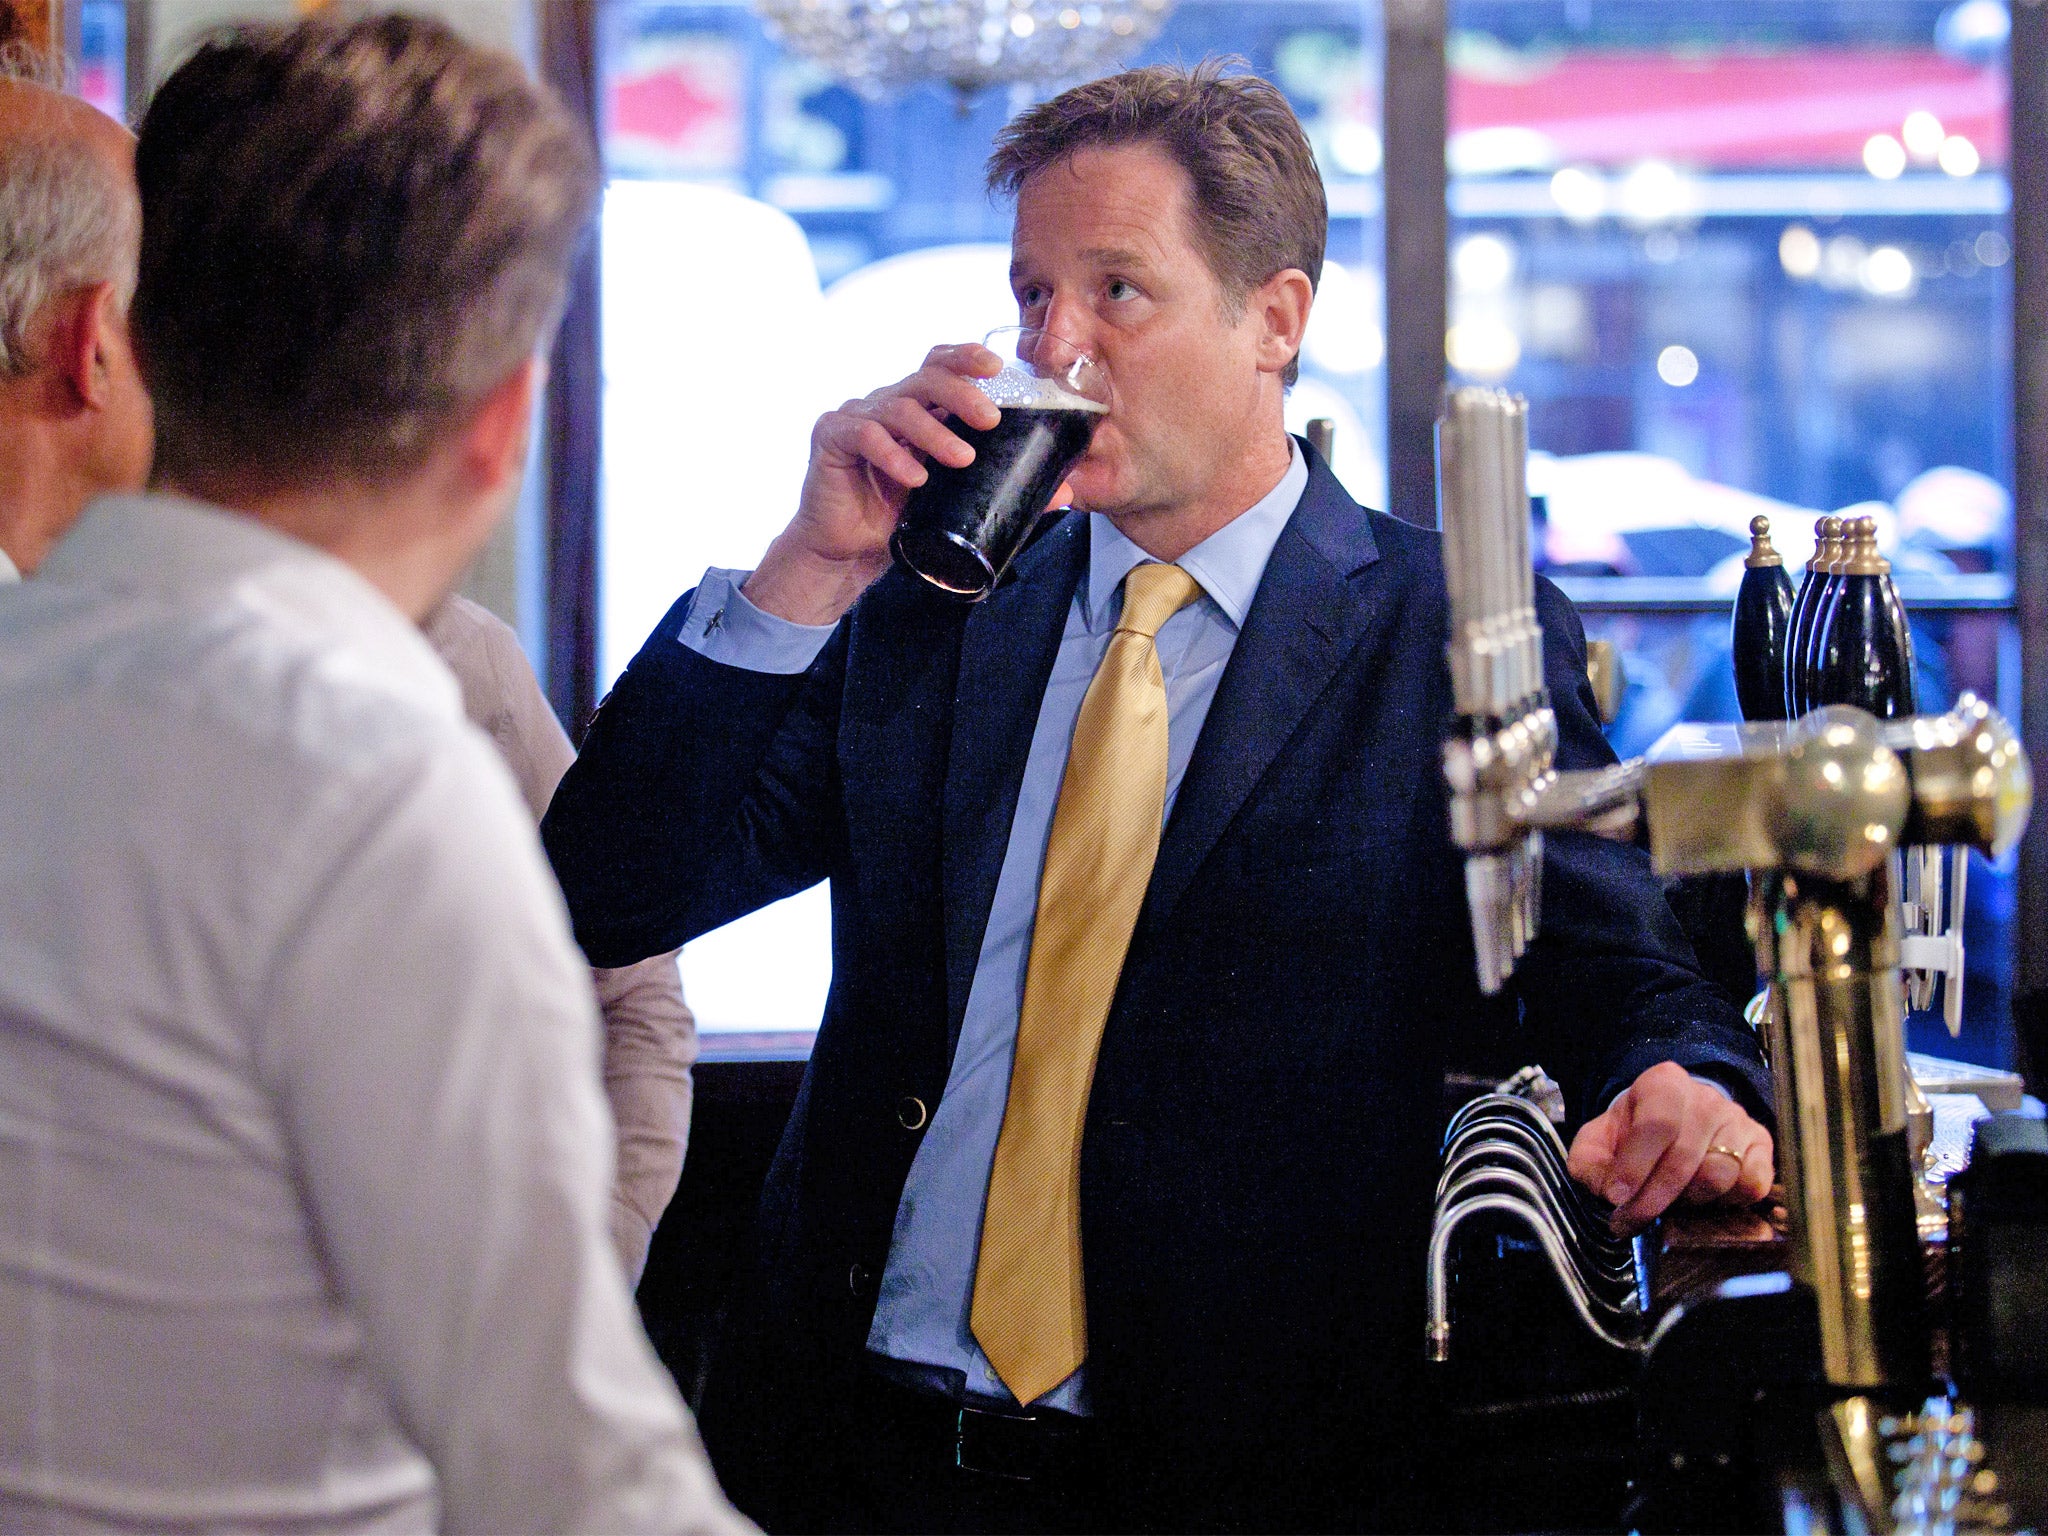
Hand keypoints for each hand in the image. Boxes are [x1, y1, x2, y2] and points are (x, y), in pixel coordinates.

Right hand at [743, 343, 1002, 625]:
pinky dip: (893, 454)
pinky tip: (915, 476)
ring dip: (934, 431)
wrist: (846, 553)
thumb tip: (1065, 492)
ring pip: (900, 407)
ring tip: (962, 459)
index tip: (998, 366)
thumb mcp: (956, 502)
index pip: (942, 366)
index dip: (966, 357)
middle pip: (927, 377)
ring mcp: (858, 416)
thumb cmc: (898, 520)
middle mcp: (889, 404)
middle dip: (962, 393)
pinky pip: (864, 435)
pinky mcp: (831, 437)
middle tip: (991, 419)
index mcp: (919, 409)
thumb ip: (1004, 491)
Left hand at [1566, 1060, 1773, 1235]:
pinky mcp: (1761, 1145)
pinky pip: (1751, 1186)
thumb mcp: (1598, 1140)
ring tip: (1670, 1203)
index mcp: (1662, 1083)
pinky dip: (1727, 1203)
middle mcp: (1705, 1098)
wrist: (1674, 1121)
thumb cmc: (1633, 1132)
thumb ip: (1590, 1163)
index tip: (1616, 1197)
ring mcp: (1737, 1120)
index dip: (1635, 1166)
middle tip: (1630, 1222)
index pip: (1656, 1124)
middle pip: (1684, 1158)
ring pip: (1718, 1176)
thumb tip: (1607, 1191)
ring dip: (1688, 1202)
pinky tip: (1704, 1200)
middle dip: (1653, 1199)